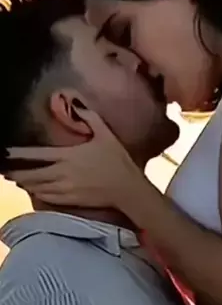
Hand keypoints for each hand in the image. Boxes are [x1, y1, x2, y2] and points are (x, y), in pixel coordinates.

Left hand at [4, 110, 142, 208]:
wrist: (128, 189)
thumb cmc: (118, 161)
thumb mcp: (106, 135)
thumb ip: (90, 118)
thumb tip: (76, 103)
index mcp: (68, 155)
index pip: (36, 154)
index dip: (17, 155)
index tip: (5, 154)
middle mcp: (63, 173)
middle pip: (31, 174)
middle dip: (16, 172)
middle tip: (6, 171)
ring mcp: (65, 188)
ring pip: (37, 187)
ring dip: (25, 183)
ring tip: (17, 180)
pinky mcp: (70, 201)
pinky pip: (47, 198)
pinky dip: (37, 194)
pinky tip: (34, 191)